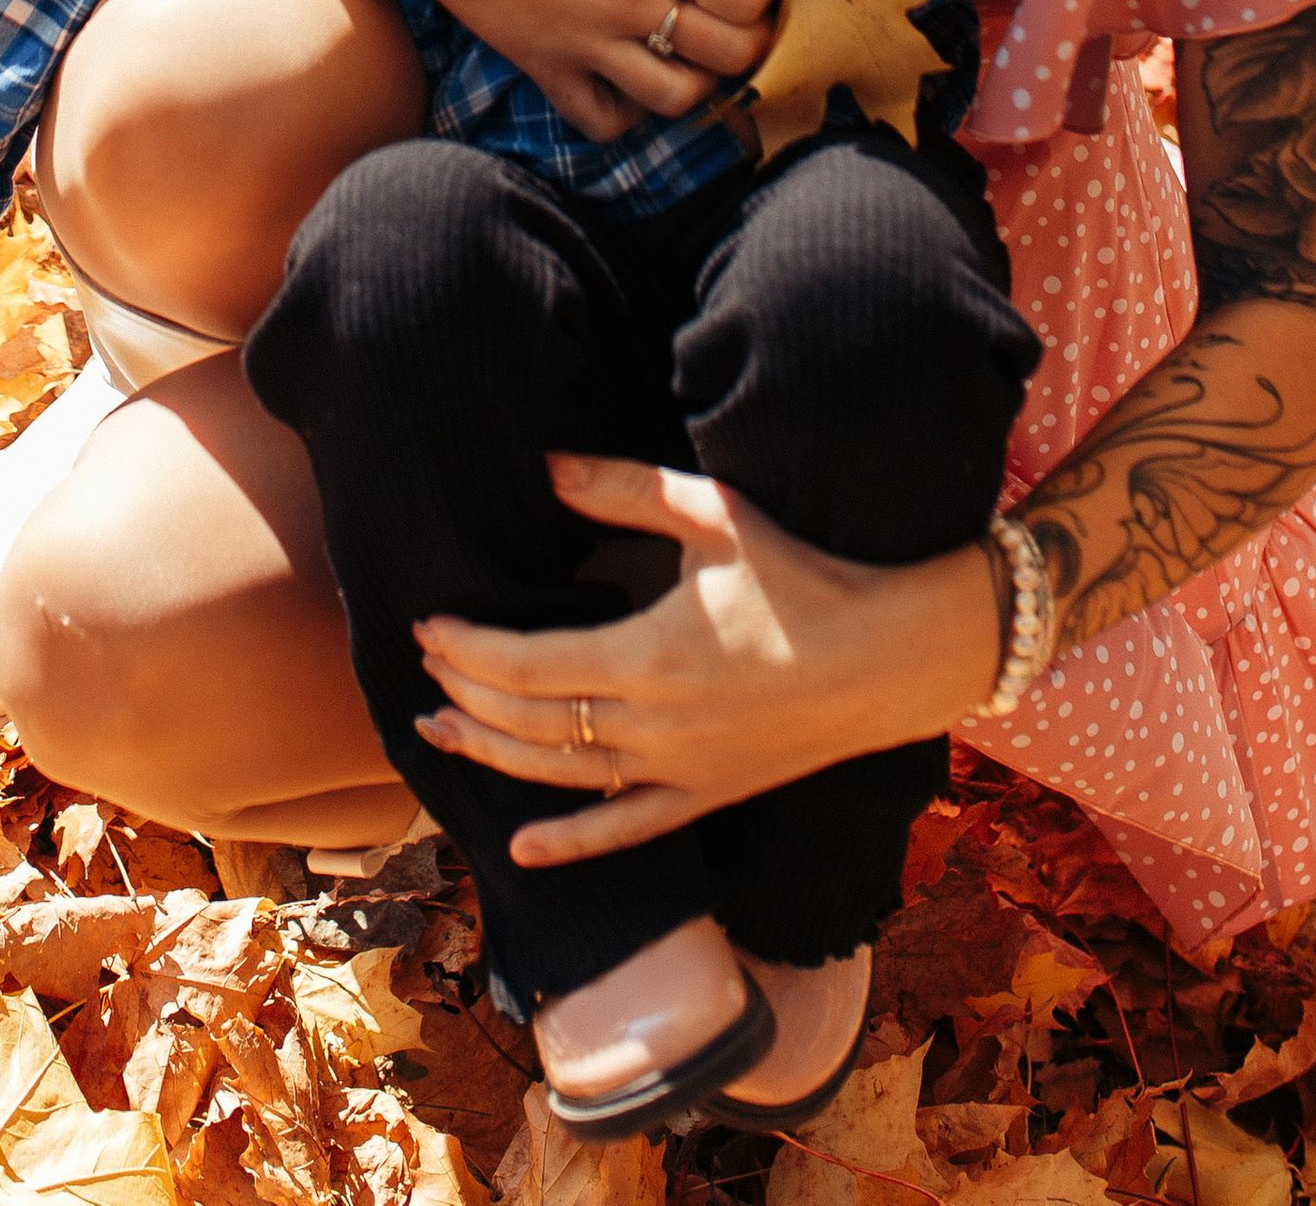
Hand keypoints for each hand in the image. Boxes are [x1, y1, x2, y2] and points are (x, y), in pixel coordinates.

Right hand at [390, 0, 779, 140]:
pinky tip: (634, 80)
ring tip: (698, 55)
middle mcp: (625, 0)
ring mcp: (587, 43)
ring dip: (703, 81)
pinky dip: (630, 112)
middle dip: (753, 37)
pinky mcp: (549, 70)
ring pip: (678, 96)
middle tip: (744, 19)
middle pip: (730, 50)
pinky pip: (605, 121)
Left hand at [414, 455, 1001, 862]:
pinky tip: (522, 849)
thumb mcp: (715, 516)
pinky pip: (627, 829)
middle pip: (531, 722)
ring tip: (438, 731)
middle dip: (467, 694)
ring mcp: (680, 771)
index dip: (468, 648)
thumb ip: (623, 487)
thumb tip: (544, 466)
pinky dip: (571, 844)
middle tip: (424, 668)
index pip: (527, 663)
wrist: (892, 654)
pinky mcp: (708, 795)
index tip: (428, 625)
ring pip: (562, 777)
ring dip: (492, 758)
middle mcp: (654, 726)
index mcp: (648, 655)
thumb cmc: (805, 576)